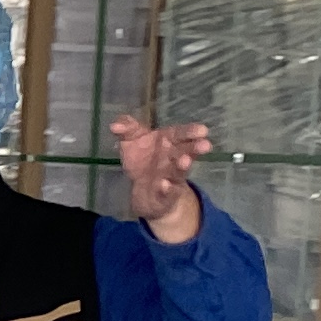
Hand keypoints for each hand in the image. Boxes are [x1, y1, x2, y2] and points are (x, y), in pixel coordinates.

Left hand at [112, 115, 211, 242]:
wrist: (143, 190)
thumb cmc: (142, 158)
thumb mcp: (132, 140)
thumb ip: (126, 129)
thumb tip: (115, 125)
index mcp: (168, 142)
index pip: (180, 134)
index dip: (190, 132)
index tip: (203, 130)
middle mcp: (173, 158)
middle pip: (185, 152)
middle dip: (194, 148)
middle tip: (205, 145)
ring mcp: (171, 177)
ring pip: (178, 172)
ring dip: (182, 167)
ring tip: (185, 161)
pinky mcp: (165, 194)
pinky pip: (167, 192)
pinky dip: (167, 189)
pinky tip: (164, 185)